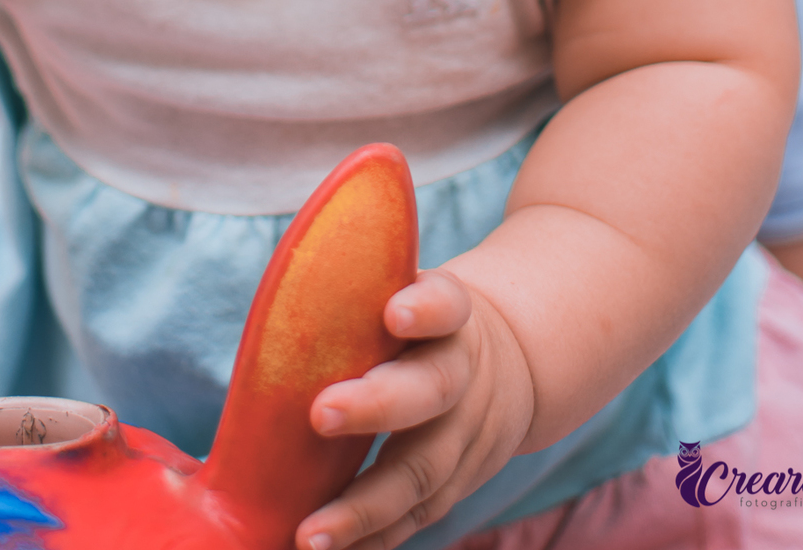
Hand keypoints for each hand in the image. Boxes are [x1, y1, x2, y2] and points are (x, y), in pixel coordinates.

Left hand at [297, 268, 533, 549]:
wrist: (515, 362)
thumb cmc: (424, 319)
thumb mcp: (412, 286)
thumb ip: (363, 286)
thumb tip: (286, 279)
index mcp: (452, 315)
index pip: (445, 303)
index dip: (425, 308)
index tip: (394, 312)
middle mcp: (465, 374)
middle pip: (432, 390)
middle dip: (378, 405)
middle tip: (321, 413)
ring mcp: (468, 435)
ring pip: (424, 472)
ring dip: (366, 507)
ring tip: (311, 534)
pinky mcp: (459, 482)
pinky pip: (418, 516)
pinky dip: (375, 539)